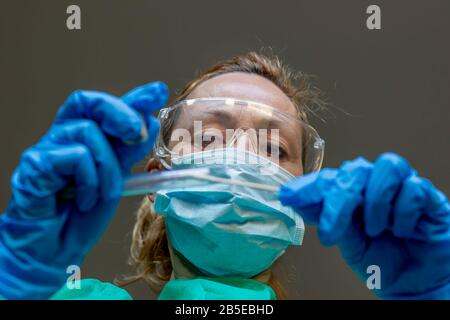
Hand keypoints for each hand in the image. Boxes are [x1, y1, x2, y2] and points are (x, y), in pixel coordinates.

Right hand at [0, 82, 167, 298]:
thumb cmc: (83, 212)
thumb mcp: (116, 176)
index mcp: (82, 136)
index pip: (104, 106)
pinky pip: (74, 157)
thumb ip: (128, 149)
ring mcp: (46, 149)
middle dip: (121, 113)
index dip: (132, 97)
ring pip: (88, 133)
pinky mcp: (34, 167)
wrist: (57, 248)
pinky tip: (84, 199)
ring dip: (107, 167)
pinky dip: (89, 181)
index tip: (158, 93)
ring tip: (103, 193)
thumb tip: (150, 121)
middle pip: (88, 102)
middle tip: (138, 133)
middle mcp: (61, 136)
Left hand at [279, 153, 449, 298]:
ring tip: (375, 229)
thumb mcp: (347, 242)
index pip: (330, 179)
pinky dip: (403, 211)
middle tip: (332, 228)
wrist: (413, 286)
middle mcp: (377, 186)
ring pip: (388, 166)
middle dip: (340, 197)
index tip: (287, 196)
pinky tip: (401, 231)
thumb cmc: (380, 261)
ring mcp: (403, 190)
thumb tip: (293, 198)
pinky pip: (415, 188)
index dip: (308, 185)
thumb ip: (326, 217)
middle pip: (356, 169)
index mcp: (354, 195)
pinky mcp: (430, 200)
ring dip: (376, 200)